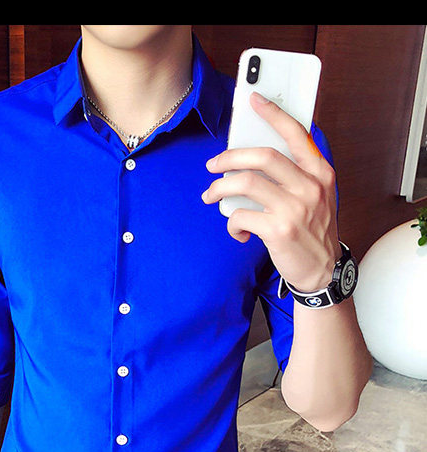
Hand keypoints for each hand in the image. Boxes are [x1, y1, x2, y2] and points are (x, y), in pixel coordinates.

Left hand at [201, 91, 340, 291]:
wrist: (322, 270)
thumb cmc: (312, 230)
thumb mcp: (315, 197)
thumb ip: (293, 176)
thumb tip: (251, 161)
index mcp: (320, 173)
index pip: (296, 135)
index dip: (273, 114)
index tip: (254, 100)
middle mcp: (310, 186)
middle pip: (261, 156)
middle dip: (229, 157)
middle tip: (212, 165)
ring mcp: (295, 208)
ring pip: (245, 183)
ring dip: (219, 188)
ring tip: (211, 196)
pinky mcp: (278, 230)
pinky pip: (240, 216)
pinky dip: (231, 224)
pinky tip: (238, 231)